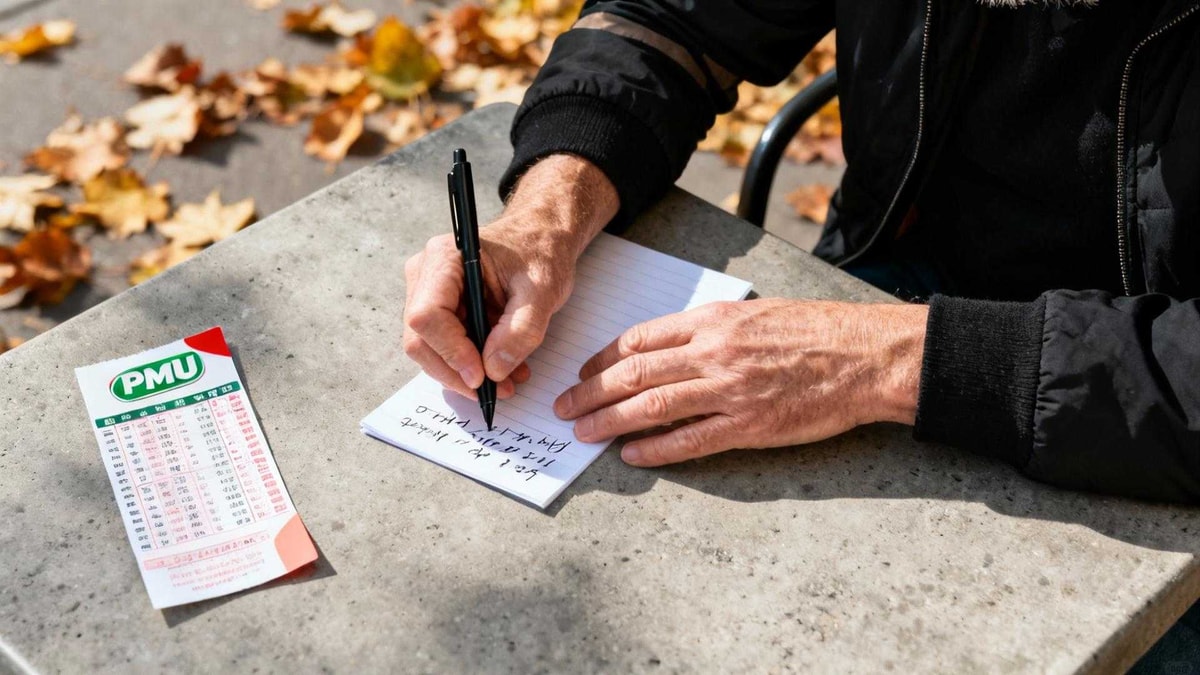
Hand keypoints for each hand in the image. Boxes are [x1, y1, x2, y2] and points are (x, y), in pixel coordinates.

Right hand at [403, 155, 618, 398]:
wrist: (540, 240)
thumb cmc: (539, 254)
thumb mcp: (543, 291)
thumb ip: (521, 330)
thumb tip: (493, 370)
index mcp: (445, 258)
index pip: (427, 315)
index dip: (451, 351)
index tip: (482, 377)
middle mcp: (425, 274)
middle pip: (421, 339)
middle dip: (456, 372)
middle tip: (496, 392)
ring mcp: (427, 293)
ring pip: (429, 349)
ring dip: (463, 374)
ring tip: (506, 382)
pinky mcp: (437, 309)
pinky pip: (443, 347)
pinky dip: (468, 365)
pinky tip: (500, 370)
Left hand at [552, 299, 927, 465]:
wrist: (865, 355)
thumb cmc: (816, 331)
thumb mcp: (755, 313)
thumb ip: (711, 330)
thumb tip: (672, 347)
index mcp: (712, 322)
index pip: (639, 340)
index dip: (603, 359)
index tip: (583, 373)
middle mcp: (713, 353)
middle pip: (633, 374)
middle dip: (590, 392)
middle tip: (563, 407)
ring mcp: (729, 390)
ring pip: (651, 407)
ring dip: (609, 421)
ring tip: (583, 432)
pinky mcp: (749, 425)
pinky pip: (691, 441)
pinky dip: (656, 450)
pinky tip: (632, 455)